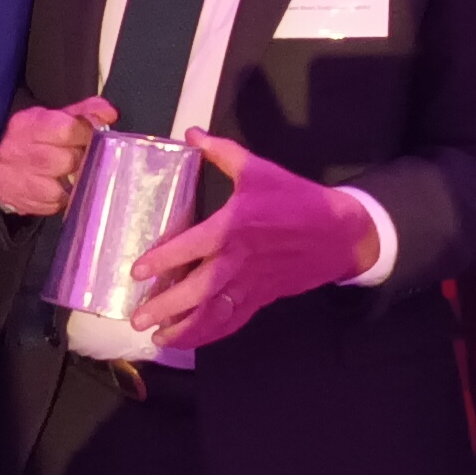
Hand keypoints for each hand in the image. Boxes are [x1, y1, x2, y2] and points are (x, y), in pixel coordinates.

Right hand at [0, 98, 111, 217]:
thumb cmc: (32, 139)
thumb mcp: (54, 118)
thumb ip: (84, 113)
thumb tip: (109, 114)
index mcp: (29, 125)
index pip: (67, 129)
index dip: (86, 135)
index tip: (92, 138)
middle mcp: (21, 152)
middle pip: (68, 160)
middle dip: (80, 160)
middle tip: (80, 157)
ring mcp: (20, 179)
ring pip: (62, 187)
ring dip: (72, 182)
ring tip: (69, 174)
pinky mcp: (23, 202)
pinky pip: (55, 204)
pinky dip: (62, 198)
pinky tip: (57, 187)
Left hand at [127, 131, 381, 351]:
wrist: (339, 232)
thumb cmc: (295, 199)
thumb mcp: (258, 170)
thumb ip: (222, 153)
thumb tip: (191, 134)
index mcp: (232, 228)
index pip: (189, 248)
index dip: (162, 261)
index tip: (136, 272)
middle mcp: (237, 261)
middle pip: (197, 291)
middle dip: (166, 307)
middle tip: (137, 318)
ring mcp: (250, 284)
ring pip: (213, 314)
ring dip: (184, 329)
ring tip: (157, 339)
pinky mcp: (262, 298)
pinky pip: (233, 321)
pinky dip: (210, 334)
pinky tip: (188, 340)